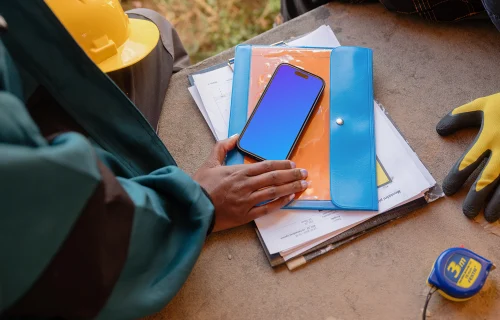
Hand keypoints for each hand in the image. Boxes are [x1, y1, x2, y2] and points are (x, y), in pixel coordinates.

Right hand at [193, 135, 308, 231]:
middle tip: (305, 174)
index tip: (292, 164)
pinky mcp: (245, 215)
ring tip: (303, 185)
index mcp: (238, 172)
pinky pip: (267, 209)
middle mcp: (245, 185)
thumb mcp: (209, 163)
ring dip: (290, 188)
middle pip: (274, 178)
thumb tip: (235, 136)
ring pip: (274, 192)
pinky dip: (279, 203)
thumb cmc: (200, 186)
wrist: (192, 208)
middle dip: (292, 175)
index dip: (281, 164)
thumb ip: (222, 147)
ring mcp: (246, 201)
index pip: (266, 166)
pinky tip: (289, 199)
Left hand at [436, 93, 499, 221]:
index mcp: (489, 137)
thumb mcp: (484, 106)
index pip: (467, 162)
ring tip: (487, 217)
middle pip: (486, 180)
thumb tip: (439, 130)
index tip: (448, 191)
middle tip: (467, 213)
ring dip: (496, 204)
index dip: (456, 178)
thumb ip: (460, 117)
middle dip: (475, 198)